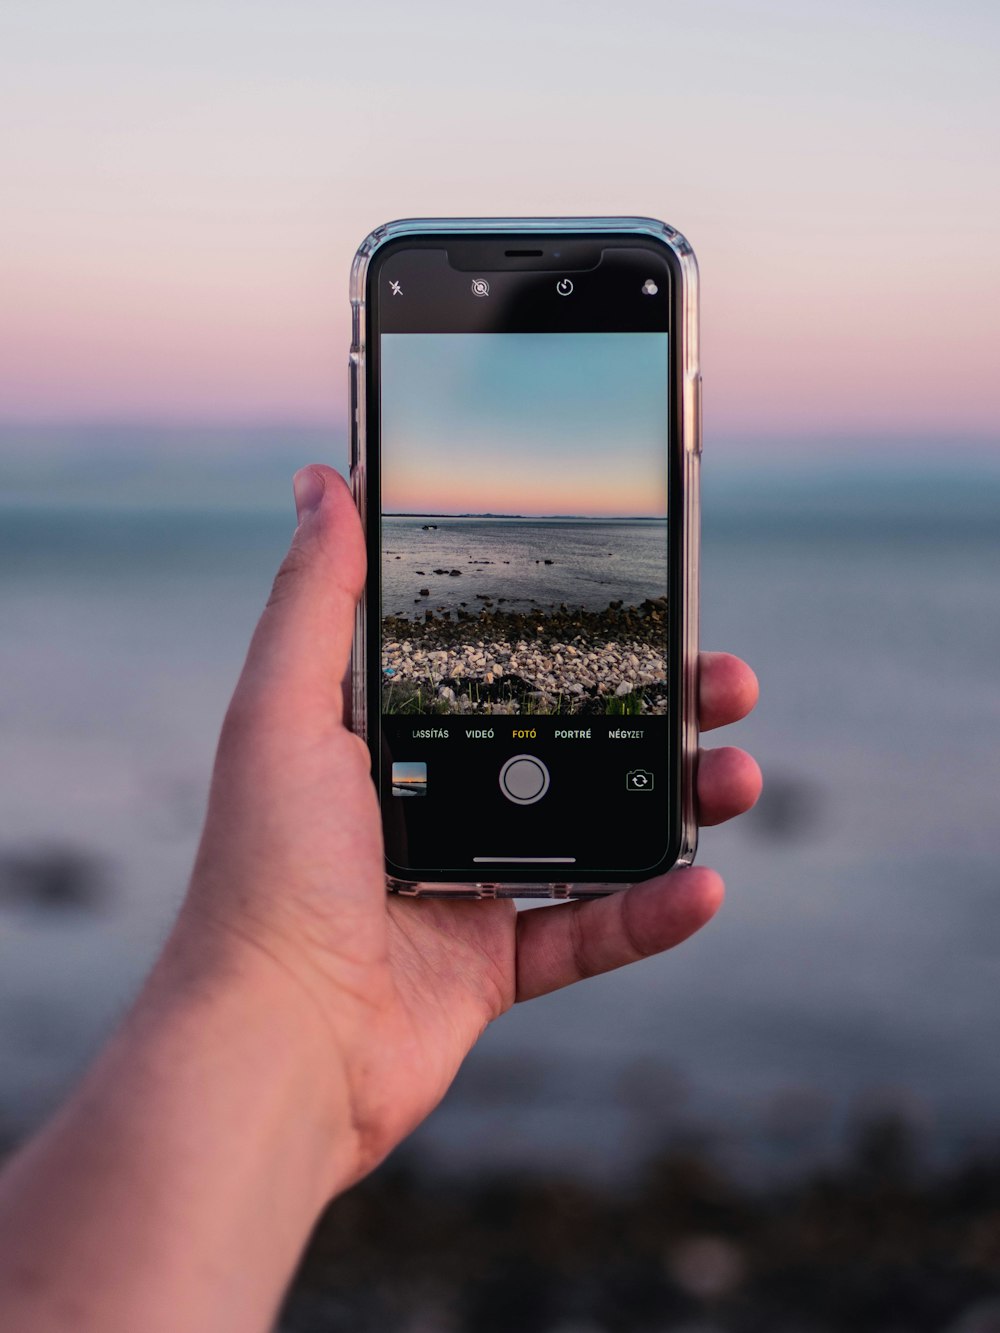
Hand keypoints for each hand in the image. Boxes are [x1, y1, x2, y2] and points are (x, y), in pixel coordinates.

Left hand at [182, 465, 760, 1190]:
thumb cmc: (265, 869)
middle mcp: (431, 806)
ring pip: (595, 834)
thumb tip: (323, 482)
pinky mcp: (491, 967)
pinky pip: (589, 935)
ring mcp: (465, 888)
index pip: (502, 669)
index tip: (643, 604)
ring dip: (676, 805)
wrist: (272, 1042)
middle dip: (655, 713)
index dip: (576, 637)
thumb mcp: (283, 709)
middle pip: (567, 745)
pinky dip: (651, 914)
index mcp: (389, 741)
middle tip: (725, 684)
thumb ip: (317, 598)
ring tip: (737, 776)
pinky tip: (704, 885)